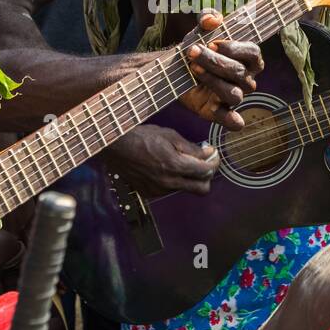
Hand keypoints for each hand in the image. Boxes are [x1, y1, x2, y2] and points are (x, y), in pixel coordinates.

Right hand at [103, 124, 220, 198]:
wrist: (116, 147)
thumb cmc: (141, 137)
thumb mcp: (170, 136)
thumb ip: (192, 148)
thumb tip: (208, 153)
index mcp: (175, 166)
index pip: (206, 171)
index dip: (214, 162)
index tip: (213, 154)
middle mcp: (168, 182)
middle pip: (202, 189)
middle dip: (207, 176)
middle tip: (204, 163)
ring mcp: (158, 190)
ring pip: (186, 189)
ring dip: (189, 178)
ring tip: (181, 162)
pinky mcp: (149, 193)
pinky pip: (170, 190)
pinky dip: (174, 181)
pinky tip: (166, 168)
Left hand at [177, 9, 262, 129]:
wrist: (174, 68)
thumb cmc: (195, 48)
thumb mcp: (199, 30)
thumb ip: (206, 19)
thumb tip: (212, 19)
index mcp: (248, 59)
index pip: (253, 53)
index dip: (234, 48)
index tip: (212, 42)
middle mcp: (245, 79)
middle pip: (239, 73)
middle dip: (215, 62)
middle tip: (193, 52)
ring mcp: (234, 96)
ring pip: (235, 95)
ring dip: (213, 81)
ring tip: (193, 69)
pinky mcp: (220, 112)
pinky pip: (233, 122)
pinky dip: (229, 120)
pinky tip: (214, 108)